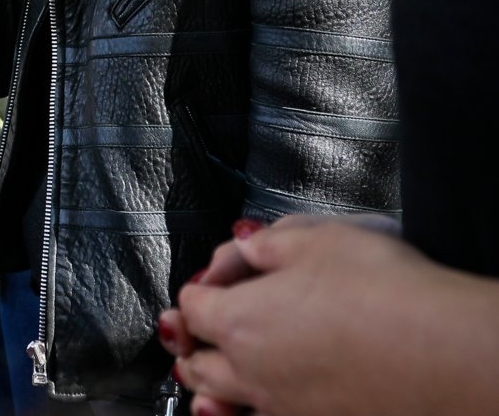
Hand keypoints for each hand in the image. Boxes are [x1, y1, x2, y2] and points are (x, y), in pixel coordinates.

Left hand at [165, 216, 440, 415]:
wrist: (447, 353)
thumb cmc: (386, 293)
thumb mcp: (314, 238)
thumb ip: (264, 243)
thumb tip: (245, 246)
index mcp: (238, 320)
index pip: (191, 303)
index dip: (201, 282)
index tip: (217, 274)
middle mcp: (251, 372)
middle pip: (196, 363)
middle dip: (190, 343)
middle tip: (189, 332)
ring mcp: (284, 409)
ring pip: (222, 404)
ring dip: (209, 387)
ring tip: (208, 379)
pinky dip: (248, 411)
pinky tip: (256, 405)